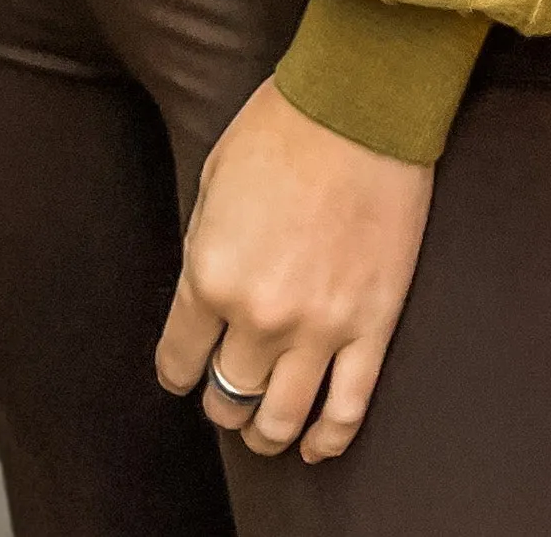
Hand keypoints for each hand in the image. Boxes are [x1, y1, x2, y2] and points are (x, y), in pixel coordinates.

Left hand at [155, 75, 431, 464]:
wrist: (361, 105)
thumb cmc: (282, 128)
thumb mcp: (213, 183)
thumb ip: (204, 251)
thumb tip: (206, 300)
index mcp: (211, 275)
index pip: (179, 360)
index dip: (178, 370)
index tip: (183, 369)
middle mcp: (260, 316)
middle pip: (229, 396)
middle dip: (221, 402)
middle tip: (227, 393)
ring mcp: (320, 328)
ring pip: (282, 419)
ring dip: (266, 432)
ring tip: (264, 429)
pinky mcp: (372, 327)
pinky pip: (348, 409)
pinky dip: (328, 438)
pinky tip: (315, 445)